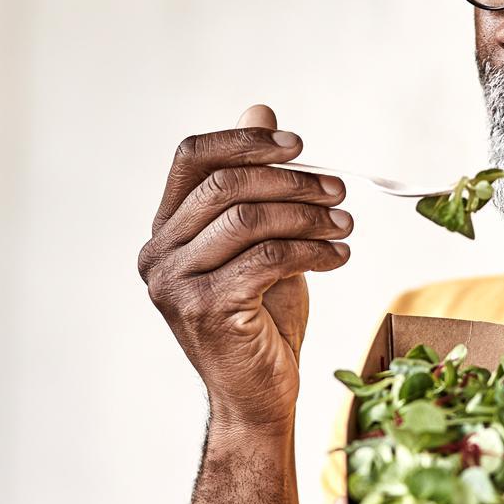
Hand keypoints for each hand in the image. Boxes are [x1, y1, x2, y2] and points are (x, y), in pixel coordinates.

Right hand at [138, 105, 352, 427]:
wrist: (257, 396)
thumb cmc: (261, 318)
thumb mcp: (261, 240)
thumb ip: (257, 181)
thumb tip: (260, 107)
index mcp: (165, 230)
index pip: (192, 158)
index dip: (245, 141)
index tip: (298, 144)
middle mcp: (158, 253)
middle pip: (225, 185)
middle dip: (291, 181)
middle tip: (339, 190)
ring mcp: (176, 283)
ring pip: (248, 219)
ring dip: (308, 216)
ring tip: (344, 225)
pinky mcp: (206, 309)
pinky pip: (267, 258)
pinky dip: (313, 251)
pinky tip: (338, 255)